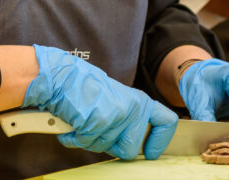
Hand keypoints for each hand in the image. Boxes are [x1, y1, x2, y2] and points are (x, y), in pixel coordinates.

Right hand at [23, 44, 177, 159]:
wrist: (62, 77)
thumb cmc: (85, 88)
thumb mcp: (116, 99)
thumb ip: (129, 118)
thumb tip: (137, 145)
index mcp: (140, 101)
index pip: (167, 122)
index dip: (160, 142)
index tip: (150, 153)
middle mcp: (132, 109)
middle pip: (131, 149)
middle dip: (113, 148)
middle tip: (99, 132)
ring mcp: (116, 117)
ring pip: (106, 149)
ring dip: (90, 140)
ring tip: (83, 120)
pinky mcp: (98, 123)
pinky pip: (86, 144)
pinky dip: (74, 138)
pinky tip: (72, 123)